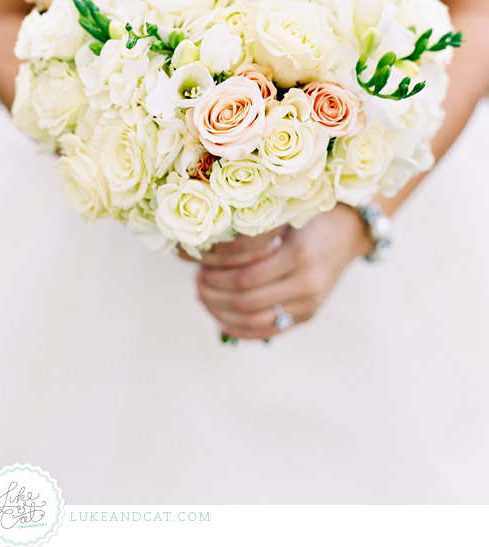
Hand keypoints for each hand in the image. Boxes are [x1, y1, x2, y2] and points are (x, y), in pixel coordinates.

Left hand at [182, 204, 370, 340]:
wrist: (350, 231)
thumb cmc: (311, 215)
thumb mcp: (286, 215)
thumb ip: (254, 232)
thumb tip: (206, 244)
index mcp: (299, 255)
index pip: (246, 277)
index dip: (217, 277)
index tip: (198, 268)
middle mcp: (307, 283)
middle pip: (247, 302)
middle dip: (215, 295)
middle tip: (197, 282)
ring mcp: (310, 304)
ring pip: (255, 321)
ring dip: (222, 313)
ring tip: (204, 298)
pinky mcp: (309, 315)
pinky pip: (269, 332)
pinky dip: (241, 330)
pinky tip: (221, 319)